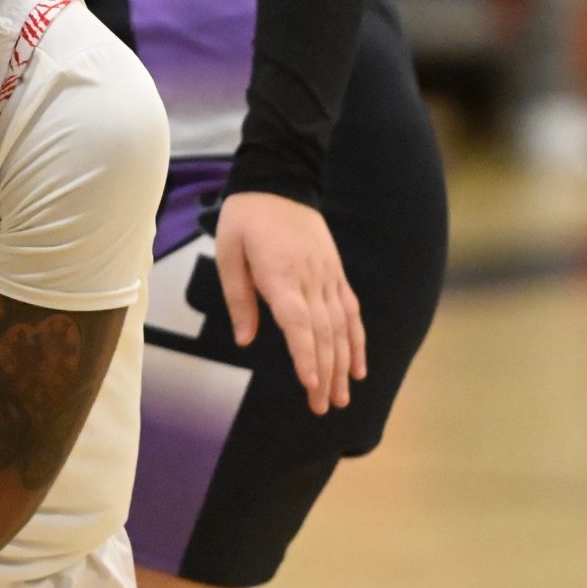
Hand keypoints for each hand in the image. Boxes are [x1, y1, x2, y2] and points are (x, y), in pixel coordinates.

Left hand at [213, 191, 365, 415]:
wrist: (279, 180)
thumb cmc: (246, 217)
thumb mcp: (228, 252)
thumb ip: (238, 297)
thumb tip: (245, 340)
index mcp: (280, 275)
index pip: (298, 322)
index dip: (306, 354)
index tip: (310, 383)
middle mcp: (310, 279)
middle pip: (322, 333)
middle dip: (324, 373)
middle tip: (323, 408)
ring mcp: (327, 276)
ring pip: (340, 327)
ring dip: (342, 365)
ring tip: (341, 398)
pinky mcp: (335, 273)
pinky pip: (351, 311)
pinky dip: (357, 340)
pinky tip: (358, 367)